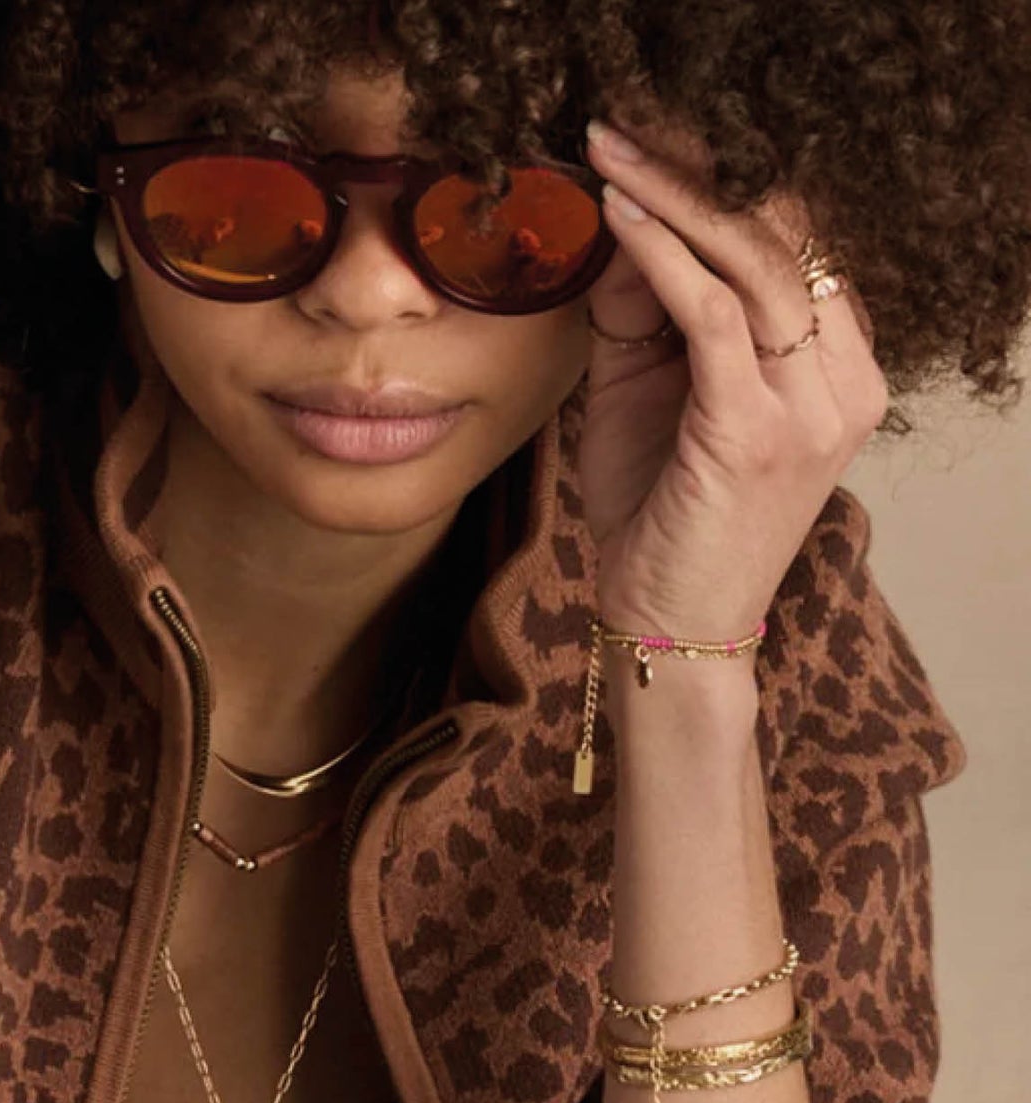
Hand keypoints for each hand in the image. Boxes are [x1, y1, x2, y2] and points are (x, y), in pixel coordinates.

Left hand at [575, 104, 890, 643]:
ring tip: (609, 157)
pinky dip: (663, 257)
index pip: (793, 249)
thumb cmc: (660, 514)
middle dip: (697, 174)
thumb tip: (624, 228)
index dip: (726, 187)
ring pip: (753, 264)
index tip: (653, 144)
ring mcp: (811, 407)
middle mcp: (843, 381)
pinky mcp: (757, 430)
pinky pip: (712, 314)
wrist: (668, 622)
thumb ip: (650, 319)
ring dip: (675, 200)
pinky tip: (619, 217)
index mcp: (834, 370)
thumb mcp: (653, 398)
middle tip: (622, 130)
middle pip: (781, 238)